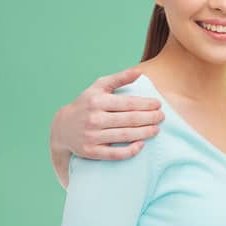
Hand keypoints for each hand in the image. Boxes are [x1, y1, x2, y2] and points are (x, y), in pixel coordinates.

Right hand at [50, 67, 163, 182]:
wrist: (62, 127)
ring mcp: (91, 136)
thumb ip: (119, 78)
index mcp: (97, 101)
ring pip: (125, 136)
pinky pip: (114, 154)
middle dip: (150, 118)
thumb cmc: (87, 104)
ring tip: (156, 129)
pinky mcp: (90, 151)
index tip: (158, 104)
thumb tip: (139, 72)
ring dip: (144, 133)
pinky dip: (130, 151)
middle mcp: (94, 119)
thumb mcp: (99, 87)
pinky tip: (141, 145)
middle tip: (162, 117)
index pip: (128, 103)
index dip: (146, 104)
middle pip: (129, 120)